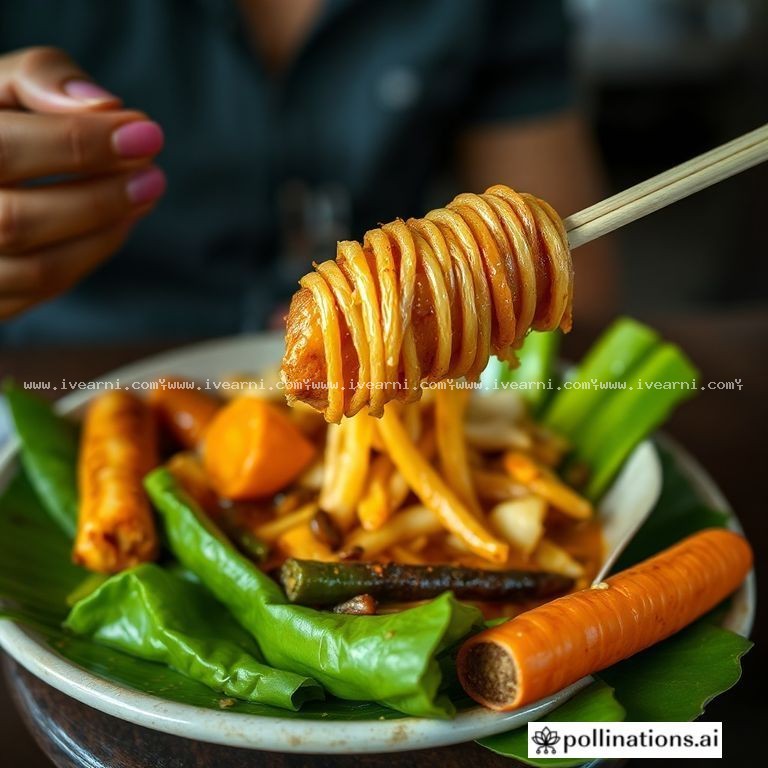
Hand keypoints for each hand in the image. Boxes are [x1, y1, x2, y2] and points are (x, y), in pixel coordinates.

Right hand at [0, 47, 165, 319]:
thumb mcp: (0, 83)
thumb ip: (42, 78)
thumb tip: (104, 108)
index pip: (4, 152)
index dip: (80, 144)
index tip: (146, 133)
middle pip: (18, 222)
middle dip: (99, 198)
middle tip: (153, 175)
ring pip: (38, 270)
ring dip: (104, 232)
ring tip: (144, 194)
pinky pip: (42, 292)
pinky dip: (89, 256)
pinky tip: (118, 222)